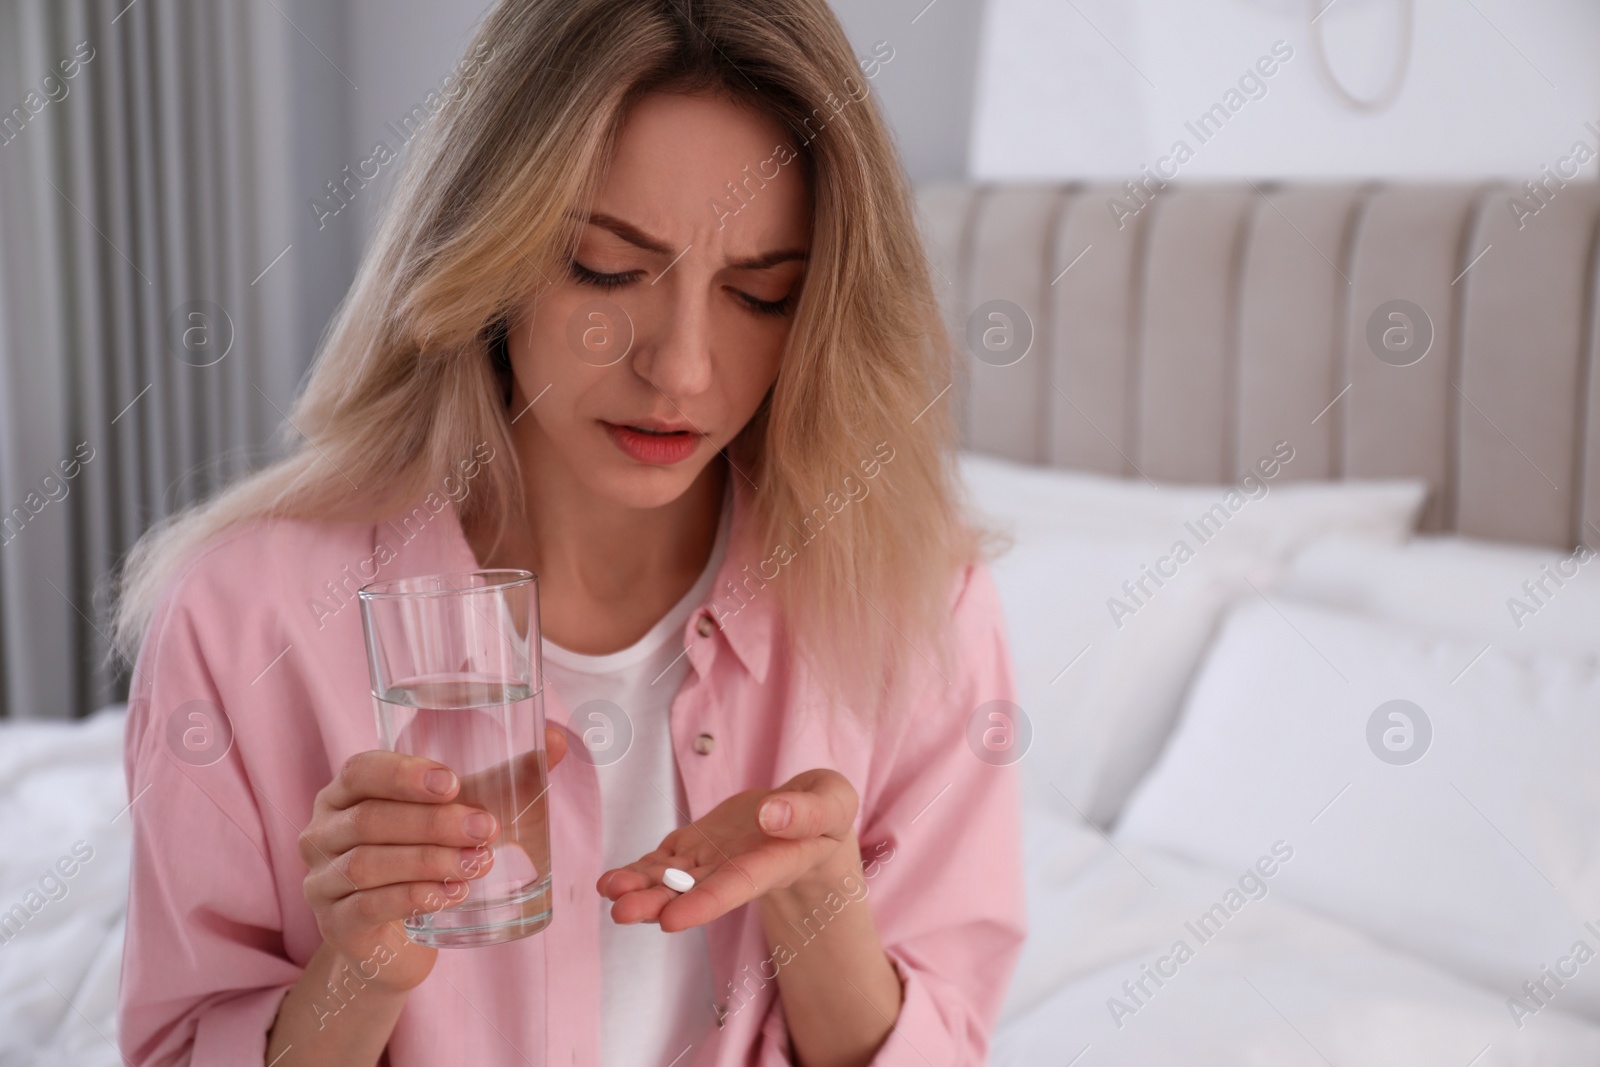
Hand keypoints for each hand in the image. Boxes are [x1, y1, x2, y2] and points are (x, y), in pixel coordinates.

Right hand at [298, 726, 568, 990]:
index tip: (454, 782)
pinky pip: (368, 906)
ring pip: (368, 864)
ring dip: (428, 861)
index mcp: (346, 793)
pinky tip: (451, 894)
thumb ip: (506, 777)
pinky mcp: (335, 924)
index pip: (361, 770)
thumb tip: (560, 738)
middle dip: (433, 822)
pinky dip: (412, 897)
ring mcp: (323, 880)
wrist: (395, 942)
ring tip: (478, 863)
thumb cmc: (426, 859)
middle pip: (370, 818)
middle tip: (487, 828)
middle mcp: (324, 832)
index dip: (404, 774)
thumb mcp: (461, 814)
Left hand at [596, 768, 858, 932]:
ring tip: (608, 890)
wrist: (809, 817)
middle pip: (694, 890)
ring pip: (672, 878)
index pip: (737, 885)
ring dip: (639, 886)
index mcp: (773, 861)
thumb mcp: (834, 802)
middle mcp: (736, 869)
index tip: (671, 919)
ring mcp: (713, 859)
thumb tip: (771, 813)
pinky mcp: (697, 845)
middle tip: (622, 912)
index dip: (705, 903)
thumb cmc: (827, 812)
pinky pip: (664, 861)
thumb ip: (807, 811)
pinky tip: (610, 881)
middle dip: (657, 901)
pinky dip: (638, 870)